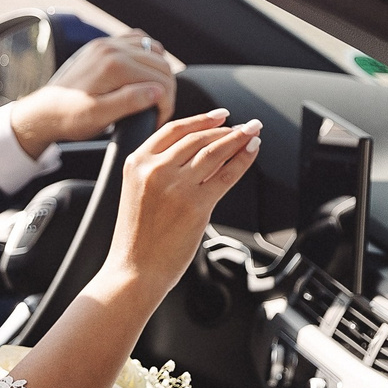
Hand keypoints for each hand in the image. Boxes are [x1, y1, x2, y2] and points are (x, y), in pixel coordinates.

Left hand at [6, 29, 176, 160]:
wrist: (45, 110)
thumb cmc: (70, 118)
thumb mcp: (99, 117)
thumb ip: (129, 102)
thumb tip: (157, 91)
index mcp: (114, 65)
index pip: (161, 78)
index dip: (166, 102)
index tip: (159, 119)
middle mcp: (112, 48)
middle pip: (160, 63)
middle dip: (166, 88)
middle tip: (158, 110)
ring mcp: (107, 43)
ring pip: (152, 49)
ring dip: (159, 71)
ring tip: (153, 94)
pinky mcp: (103, 45)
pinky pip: (137, 40)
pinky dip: (147, 55)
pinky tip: (144, 73)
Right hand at [100, 109, 261, 302]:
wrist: (134, 271)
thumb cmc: (136, 240)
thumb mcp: (138, 192)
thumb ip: (160, 170)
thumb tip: (200, 154)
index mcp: (137, 163)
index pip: (175, 130)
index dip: (202, 119)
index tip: (220, 116)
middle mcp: (155, 169)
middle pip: (198, 137)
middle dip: (226, 128)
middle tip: (246, 124)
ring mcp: (176, 186)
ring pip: (214, 151)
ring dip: (238, 138)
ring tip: (253, 132)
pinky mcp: (196, 204)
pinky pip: (226, 174)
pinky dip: (243, 159)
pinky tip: (252, 150)